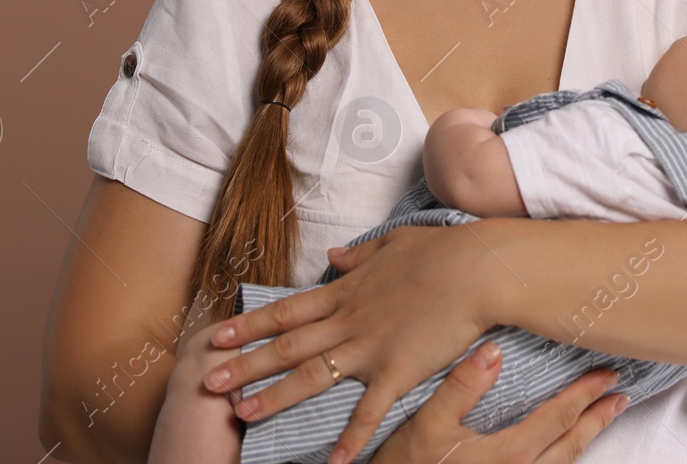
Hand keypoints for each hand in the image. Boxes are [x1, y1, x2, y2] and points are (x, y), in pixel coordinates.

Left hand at [203, 221, 518, 462]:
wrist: (477, 269)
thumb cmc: (442, 252)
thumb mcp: (392, 243)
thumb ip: (359, 255)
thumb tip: (334, 254)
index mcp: (346, 291)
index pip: (287, 311)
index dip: (251, 325)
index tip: (218, 334)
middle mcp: (349, 320)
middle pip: (287, 346)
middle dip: (246, 364)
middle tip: (209, 380)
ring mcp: (371, 346)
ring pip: (313, 376)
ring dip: (276, 396)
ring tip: (243, 412)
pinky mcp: (398, 370)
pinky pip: (369, 410)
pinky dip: (352, 437)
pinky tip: (335, 460)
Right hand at [367, 339, 628, 462]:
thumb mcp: (425, 426)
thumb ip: (461, 387)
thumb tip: (493, 349)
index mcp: (508, 456)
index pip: (558, 418)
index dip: (584, 395)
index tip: (606, 375)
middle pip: (571, 446)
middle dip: (596, 419)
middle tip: (619, 396)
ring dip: (583, 440)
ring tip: (598, 420)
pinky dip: (561, 459)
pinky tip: (557, 451)